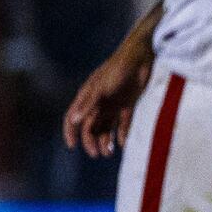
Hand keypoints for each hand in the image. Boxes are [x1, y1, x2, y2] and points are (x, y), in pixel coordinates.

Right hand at [63, 42, 152, 158]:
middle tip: (97, 154)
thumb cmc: (117, 70)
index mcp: (87, 98)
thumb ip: (88, 104)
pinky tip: (122, 144)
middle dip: (91, 141)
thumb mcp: (101, 88)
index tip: (72, 146)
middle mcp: (98, 103)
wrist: (140, 57)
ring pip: (106, 127)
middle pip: (90, 127)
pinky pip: (123, 123)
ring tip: (109, 153)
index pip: (73, 118)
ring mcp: (113, 104)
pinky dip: (122, 133)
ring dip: (105, 140)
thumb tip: (74, 121)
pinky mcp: (128, 104)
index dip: (70, 132)